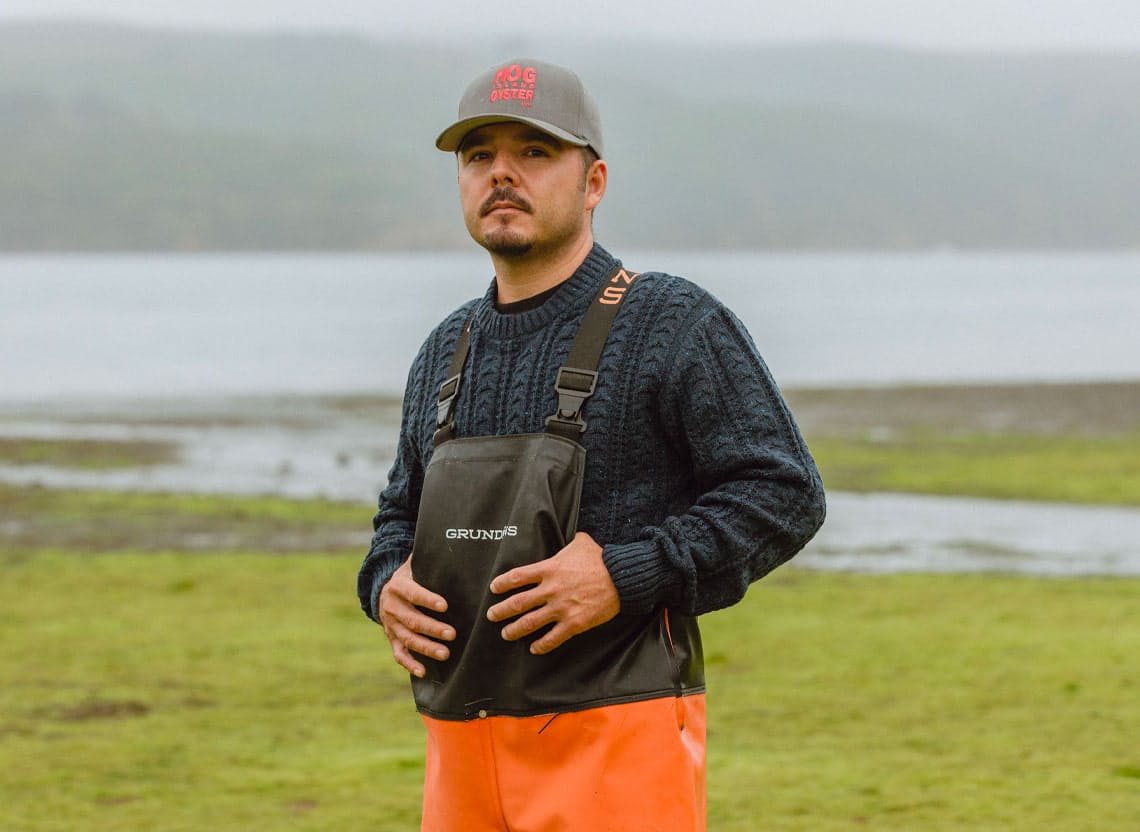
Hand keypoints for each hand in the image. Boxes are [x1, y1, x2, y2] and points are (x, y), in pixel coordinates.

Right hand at [377, 556, 454, 678]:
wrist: (384, 590)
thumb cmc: (411, 575)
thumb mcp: (415, 564)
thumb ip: (430, 557)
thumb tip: (452, 542)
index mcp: (398, 585)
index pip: (413, 593)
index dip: (428, 599)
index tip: (445, 605)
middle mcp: (391, 606)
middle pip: (412, 620)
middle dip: (432, 628)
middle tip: (452, 634)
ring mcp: (390, 625)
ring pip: (407, 638)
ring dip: (426, 647)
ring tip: (445, 653)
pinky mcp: (391, 638)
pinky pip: (398, 654)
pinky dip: (410, 663)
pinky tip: (423, 671)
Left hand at [486, 532, 619, 654]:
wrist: (622, 578)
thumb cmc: (601, 559)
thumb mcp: (581, 543)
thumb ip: (570, 542)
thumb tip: (573, 536)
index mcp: (549, 568)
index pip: (517, 577)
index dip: (502, 584)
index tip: (494, 589)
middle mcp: (551, 589)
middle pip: (517, 603)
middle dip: (500, 611)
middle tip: (491, 616)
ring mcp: (561, 607)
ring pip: (530, 623)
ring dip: (514, 630)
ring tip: (506, 634)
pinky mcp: (574, 623)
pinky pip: (552, 638)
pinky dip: (541, 645)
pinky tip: (534, 648)